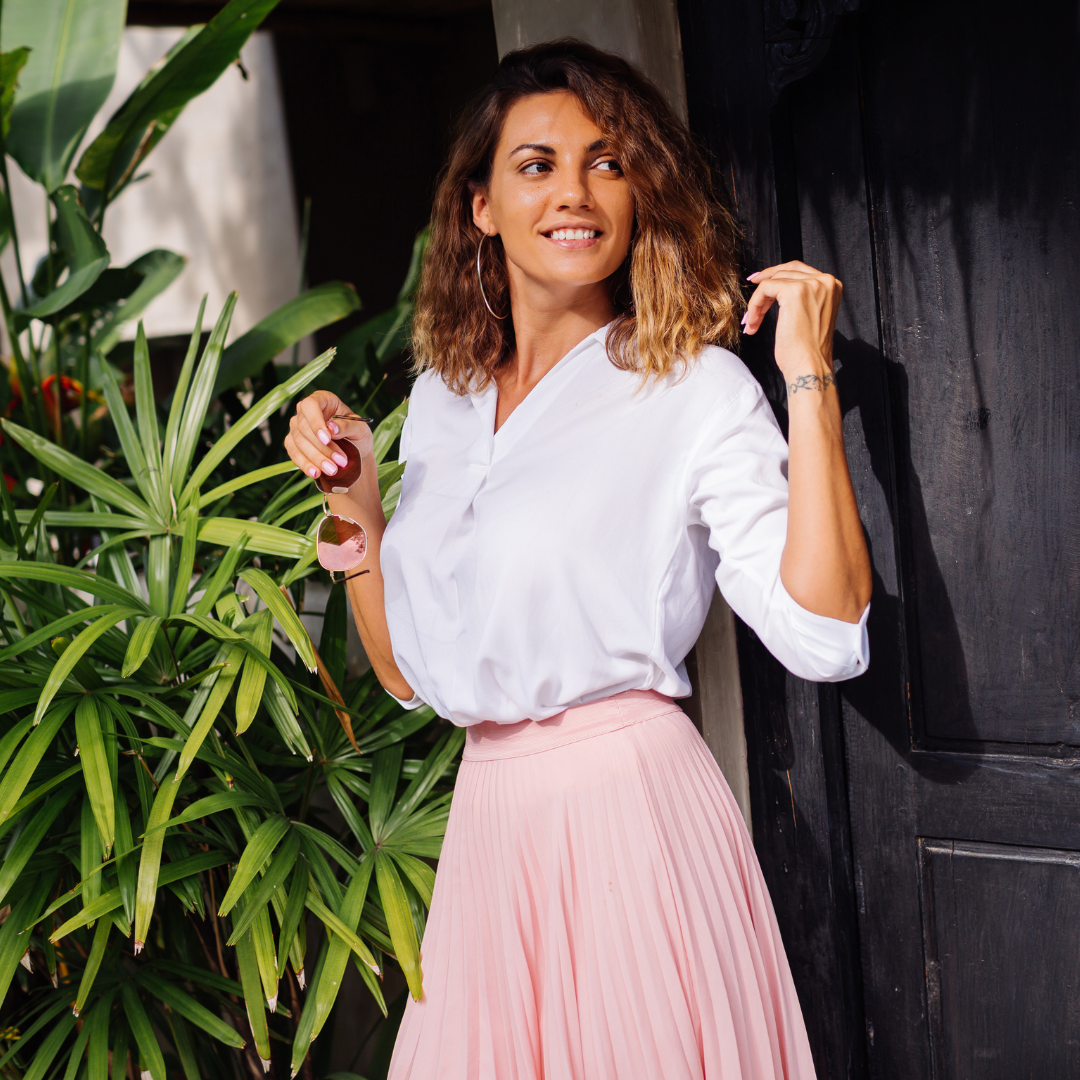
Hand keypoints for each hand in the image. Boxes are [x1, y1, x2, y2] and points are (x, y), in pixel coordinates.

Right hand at [284, 390, 373, 482]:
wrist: (354, 452)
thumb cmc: (357, 434)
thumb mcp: (360, 429)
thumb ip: (347, 426)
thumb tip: (331, 428)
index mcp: (322, 399)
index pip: (310, 405)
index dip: (316, 422)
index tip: (327, 440)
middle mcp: (305, 411)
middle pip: (304, 427)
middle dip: (322, 448)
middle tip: (340, 462)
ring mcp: (296, 427)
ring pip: (299, 442)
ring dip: (316, 458)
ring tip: (333, 470)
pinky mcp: (292, 443)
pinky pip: (294, 454)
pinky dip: (305, 464)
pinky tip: (316, 473)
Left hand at [742, 261, 842, 387]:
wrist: (810, 367)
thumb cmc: (807, 351)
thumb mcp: (809, 316)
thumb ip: (802, 298)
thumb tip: (776, 286)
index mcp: (832, 286)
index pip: (799, 271)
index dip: (776, 275)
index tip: (759, 282)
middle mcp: (825, 281)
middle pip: (785, 271)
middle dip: (764, 285)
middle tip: (751, 296)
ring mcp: (811, 284)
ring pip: (772, 281)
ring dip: (758, 302)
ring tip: (753, 322)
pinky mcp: (795, 291)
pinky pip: (765, 288)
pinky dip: (755, 305)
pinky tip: (754, 322)